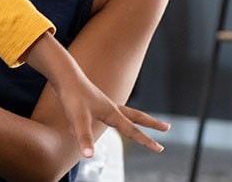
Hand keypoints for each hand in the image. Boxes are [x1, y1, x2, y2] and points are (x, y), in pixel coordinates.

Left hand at [50, 71, 167, 156]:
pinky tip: (75, 128)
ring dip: (133, 121)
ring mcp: (101, 104)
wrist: (64, 76)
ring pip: (123, 114)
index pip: (133, 130)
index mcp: (112, 112)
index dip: (147, 141)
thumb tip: (89, 156)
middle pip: (137, 117)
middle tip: (167, 128)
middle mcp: (110, 107)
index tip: (160, 149)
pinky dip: (95, 123)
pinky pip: (98, 116)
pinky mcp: (91, 103)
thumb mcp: (78, 119)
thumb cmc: (72, 96)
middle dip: (152, 124)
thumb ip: (84, 137)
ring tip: (141, 125)